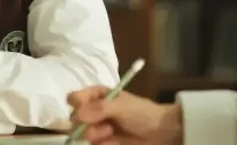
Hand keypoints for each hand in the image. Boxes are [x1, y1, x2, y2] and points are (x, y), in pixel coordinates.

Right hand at [68, 86, 182, 144]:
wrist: (162, 133)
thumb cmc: (142, 113)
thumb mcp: (121, 106)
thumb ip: (99, 109)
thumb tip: (77, 114)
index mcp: (96, 95)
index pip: (74, 98)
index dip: (76, 105)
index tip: (84, 111)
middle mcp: (93, 110)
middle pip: (73, 118)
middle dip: (84, 124)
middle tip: (102, 124)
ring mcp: (97, 127)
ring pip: (82, 134)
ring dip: (94, 135)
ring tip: (110, 133)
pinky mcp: (103, 142)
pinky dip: (102, 144)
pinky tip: (114, 141)